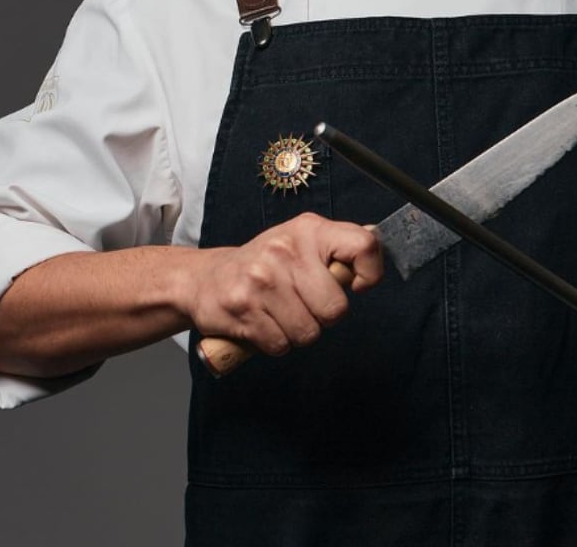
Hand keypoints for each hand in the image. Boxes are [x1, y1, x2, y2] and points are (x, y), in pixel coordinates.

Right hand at [180, 212, 381, 355]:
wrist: (202, 279)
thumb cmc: (261, 266)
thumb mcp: (298, 243)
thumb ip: (335, 248)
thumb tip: (374, 253)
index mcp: (307, 230)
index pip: (363, 245)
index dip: (371, 273)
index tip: (358, 285)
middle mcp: (284, 250)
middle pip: (336, 309)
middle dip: (322, 317)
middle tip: (302, 304)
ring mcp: (262, 280)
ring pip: (308, 332)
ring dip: (296, 332)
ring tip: (278, 313)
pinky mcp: (243, 309)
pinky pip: (281, 344)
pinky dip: (274, 342)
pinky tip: (261, 323)